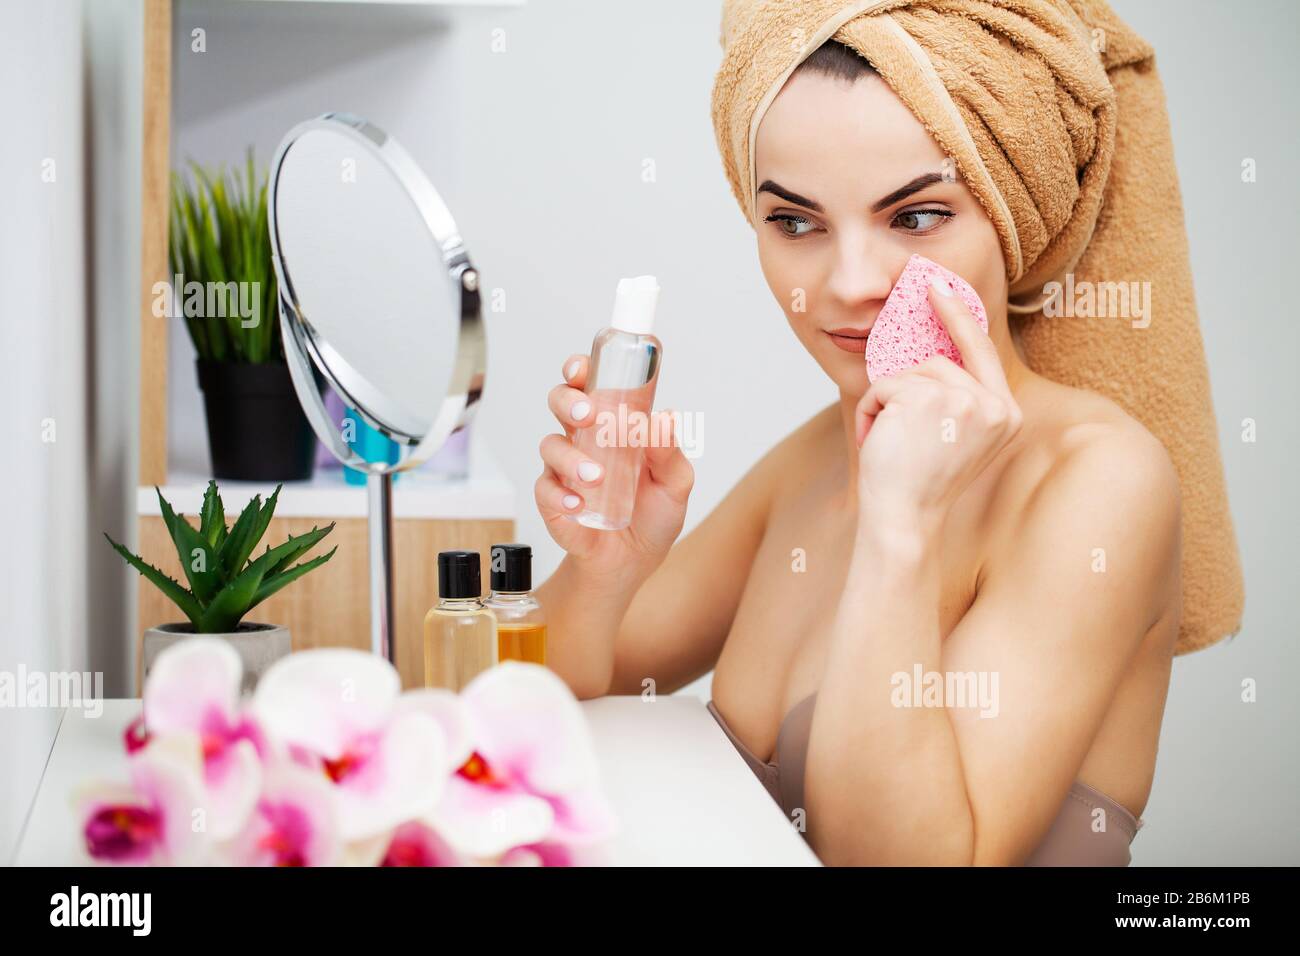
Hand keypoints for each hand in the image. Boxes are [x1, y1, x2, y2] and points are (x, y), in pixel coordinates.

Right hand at [535, 354, 694, 589]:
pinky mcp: (553, 499)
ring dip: (570, 458)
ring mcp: (565, 468)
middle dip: (568, 401)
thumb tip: (666, 418)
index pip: (592, 385)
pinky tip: (577, 504)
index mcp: (613, 424)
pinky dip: (559, 494)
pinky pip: (544, 488)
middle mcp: (585, 439)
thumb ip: (670, 453)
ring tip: (596, 477)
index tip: (582, 367)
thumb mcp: (675, 484)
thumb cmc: (653, 515)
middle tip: (587, 416)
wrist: (633, 563)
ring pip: (550, 444)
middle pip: (561, 402)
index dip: (581, 369)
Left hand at [853, 276, 1022, 532]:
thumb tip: (929, 353)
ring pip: (908, 374)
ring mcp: (962, 400)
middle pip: (936, 363)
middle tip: (894, 437)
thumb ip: (956, 398)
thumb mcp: (952, 439)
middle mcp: (993, 405)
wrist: (903, 521)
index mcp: (1006, 415)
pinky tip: (875, 441)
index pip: (982, 350)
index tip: (937, 285)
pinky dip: (869, 410)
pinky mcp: (926, 398)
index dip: (958, 315)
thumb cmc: (918, 485)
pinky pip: (883, 385)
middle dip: (903, 392)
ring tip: (888, 444)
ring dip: (885, 404)